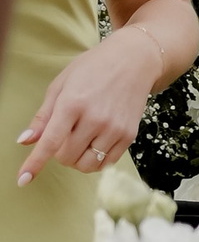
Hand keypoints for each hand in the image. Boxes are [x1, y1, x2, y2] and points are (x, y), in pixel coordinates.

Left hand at [17, 30, 156, 186]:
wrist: (133, 61)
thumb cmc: (92, 70)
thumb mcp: (61, 85)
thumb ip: (43, 116)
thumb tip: (25, 142)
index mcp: (72, 103)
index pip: (49, 142)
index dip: (34, 163)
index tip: (22, 180)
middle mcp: (95, 119)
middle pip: (66, 157)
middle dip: (59, 153)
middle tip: (64, 136)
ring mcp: (114, 129)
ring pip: (86, 165)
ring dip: (77, 159)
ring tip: (80, 141)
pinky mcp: (129, 136)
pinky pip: (106, 164)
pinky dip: (95, 160)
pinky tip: (94, 144)